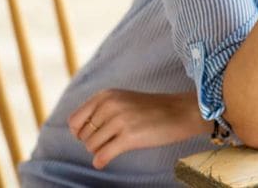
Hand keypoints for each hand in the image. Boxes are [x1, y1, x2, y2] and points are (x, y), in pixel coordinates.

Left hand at [68, 89, 208, 168]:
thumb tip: (76, 131)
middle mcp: (110, 105)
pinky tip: (105, 161)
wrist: (182, 112)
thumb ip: (101, 109)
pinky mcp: (129, 137)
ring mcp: (120, 120)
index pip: (75, 120)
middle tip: (110, 141)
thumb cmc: (154, 108)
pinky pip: (102, 156)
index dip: (80, 132)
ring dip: (100, 150)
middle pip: (83, 136)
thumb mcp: (123, 99)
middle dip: (93, 142)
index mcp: (106, 95)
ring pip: (91, 146)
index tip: (93, 135)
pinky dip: (101, 161)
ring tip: (116, 146)